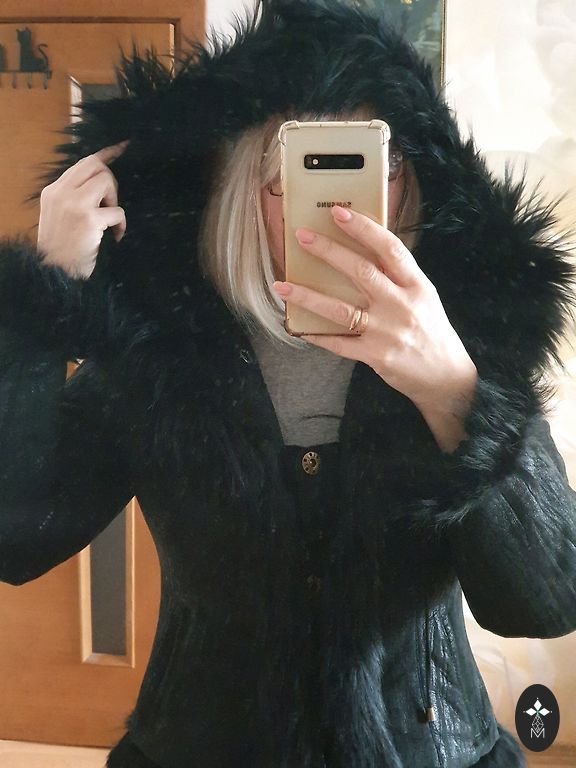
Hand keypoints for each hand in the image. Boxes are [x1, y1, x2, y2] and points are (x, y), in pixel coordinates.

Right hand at [37, 139, 129, 278]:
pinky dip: (121, 225)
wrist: (56, 274)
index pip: (82, 163)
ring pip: (106, 181)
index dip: (105, 155)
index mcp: (53, 192)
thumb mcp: (59, 218)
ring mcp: (74, 204)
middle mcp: (61, 193)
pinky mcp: (89, 219)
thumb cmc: (62, 251)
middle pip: (96, 165)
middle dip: (110, 180)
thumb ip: (74, 199)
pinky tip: (114, 238)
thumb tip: (100, 185)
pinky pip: (117, 211)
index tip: (122, 146)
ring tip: (108, 222)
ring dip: (114, 201)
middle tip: (110, 203)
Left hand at [271, 205, 477, 419]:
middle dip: (329, 252)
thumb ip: (398, 276)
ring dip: (308, 296)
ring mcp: (387, 332)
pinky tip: (298, 327)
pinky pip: (339, 343)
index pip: (390, 249)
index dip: (364, 228)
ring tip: (282, 285)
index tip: (338, 213)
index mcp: (416, 285)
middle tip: (302, 236)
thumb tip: (363, 250)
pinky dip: (317, 335)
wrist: (445, 376)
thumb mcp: (424, 296)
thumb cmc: (431, 330)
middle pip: (361, 272)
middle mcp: (401, 305)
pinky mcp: (375, 355)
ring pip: (341, 309)